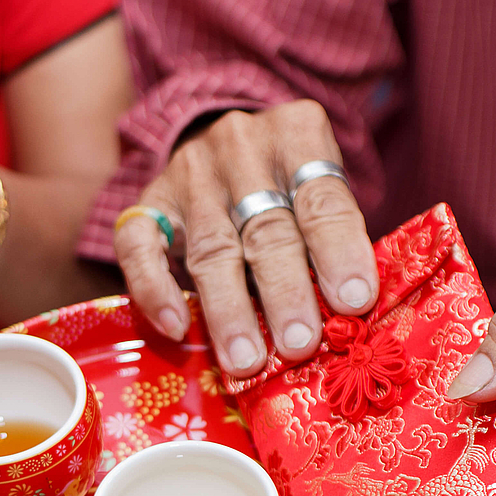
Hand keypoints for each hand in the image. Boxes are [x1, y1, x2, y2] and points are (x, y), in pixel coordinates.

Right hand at [116, 102, 376, 374]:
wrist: (226, 147)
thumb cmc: (288, 187)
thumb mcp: (321, 191)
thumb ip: (332, 240)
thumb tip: (347, 316)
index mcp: (298, 135)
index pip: (322, 199)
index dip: (340, 252)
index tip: (354, 302)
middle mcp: (241, 146)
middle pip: (267, 228)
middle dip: (286, 292)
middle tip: (299, 344)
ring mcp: (191, 174)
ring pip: (213, 248)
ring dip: (230, 309)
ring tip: (247, 360)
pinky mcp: (149, 201)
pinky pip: (141, 246)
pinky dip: (156, 289)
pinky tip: (176, 327)